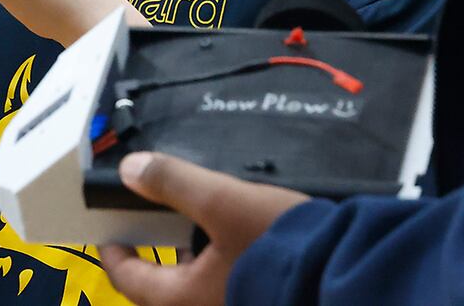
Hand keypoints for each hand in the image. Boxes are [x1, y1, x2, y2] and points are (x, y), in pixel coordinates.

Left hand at [99, 152, 309, 305]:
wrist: (353, 275)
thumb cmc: (282, 243)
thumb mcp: (224, 201)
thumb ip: (174, 183)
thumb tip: (130, 170)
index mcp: (186, 300)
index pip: (131, 282)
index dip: (114, 256)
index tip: (109, 236)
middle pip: (162, 293)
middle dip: (153, 262)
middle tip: (148, 229)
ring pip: (194, 295)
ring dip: (187, 267)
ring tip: (189, 231)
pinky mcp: (263, 304)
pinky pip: (222, 293)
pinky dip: (216, 272)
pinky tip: (230, 246)